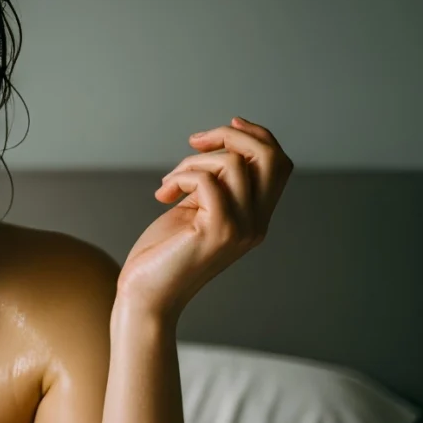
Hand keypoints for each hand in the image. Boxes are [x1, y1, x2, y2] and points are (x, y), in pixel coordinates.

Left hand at [116, 116, 293, 317]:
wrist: (144, 296)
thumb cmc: (162, 253)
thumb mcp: (195, 209)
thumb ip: (214, 183)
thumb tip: (221, 143)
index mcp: (256, 216)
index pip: (278, 163)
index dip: (257, 135)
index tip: (226, 126)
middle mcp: (257, 223)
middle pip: (269, 157)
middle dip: (231, 136)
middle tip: (194, 142)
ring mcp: (241, 230)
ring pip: (233, 164)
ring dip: (193, 161)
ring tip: (169, 183)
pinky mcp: (217, 233)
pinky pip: (207, 181)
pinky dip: (181, 176)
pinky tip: (163, 194)